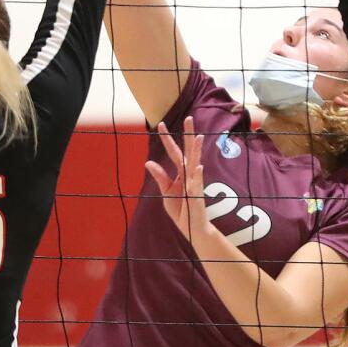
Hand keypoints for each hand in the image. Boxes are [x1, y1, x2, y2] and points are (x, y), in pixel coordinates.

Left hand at [145, 117, 210, 242]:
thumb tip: (148, 162)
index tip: (161, 124)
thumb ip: (160, 177)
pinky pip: (197, 184)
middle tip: (189, 118)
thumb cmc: (181, 209)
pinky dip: (198, 175)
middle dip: (188, 135)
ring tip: (197, 137)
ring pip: (195, 163)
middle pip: (188, 151)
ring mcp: (194, 183)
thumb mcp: (166, 192)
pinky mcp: (197, 195)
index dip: (168, 139)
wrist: (191, 228)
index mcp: (180, 173)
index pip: (174, 152)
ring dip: (196, 151)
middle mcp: (189, 174)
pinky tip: (198, 166)